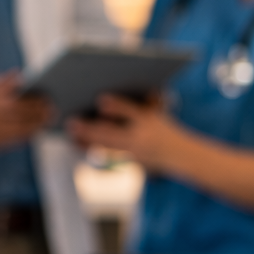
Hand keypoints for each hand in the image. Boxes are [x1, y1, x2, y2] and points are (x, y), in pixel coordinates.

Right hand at [0, 74, 50, 148]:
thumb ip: (0, 83)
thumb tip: (22, 79)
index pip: (15, 103)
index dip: (33, 104)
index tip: (46, 102)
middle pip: (18, 119)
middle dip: (37, 117)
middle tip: (50, 113)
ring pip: (15, 133)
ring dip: (33, 129)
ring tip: (43, 124)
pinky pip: (8, 143)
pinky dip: (22, 138)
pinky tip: (30, 133)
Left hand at [67, 93, 186, 172]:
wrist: (183, 155)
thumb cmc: (165, 126)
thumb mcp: (158, 110)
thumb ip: (143, 98)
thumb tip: (112, 93)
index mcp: (150, 120)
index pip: (132, 112)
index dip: (117, 106)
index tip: (100, 99)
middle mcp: (142, 138)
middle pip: (112, 134)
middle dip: (91, 128)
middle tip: (71, 122)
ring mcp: (135, 151)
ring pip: (106, 146)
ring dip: (86, 139)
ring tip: (70, 130)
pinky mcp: (130, 160)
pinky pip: (106, 153)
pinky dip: (91, 147)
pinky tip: (75, 141)